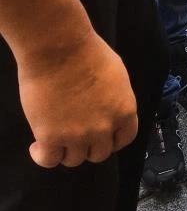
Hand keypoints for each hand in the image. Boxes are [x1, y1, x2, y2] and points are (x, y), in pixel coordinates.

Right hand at [18, 32, 136, 167]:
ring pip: (74, 160)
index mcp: (124, 110)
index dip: (112, 140)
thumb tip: (107, 107)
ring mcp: (78, 135)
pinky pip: (49, 161)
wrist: (60, 49)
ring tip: (55, 138)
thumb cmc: (88, 53)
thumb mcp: (116, 76)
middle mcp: (104, 128)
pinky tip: (37, 145)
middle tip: (76, 136)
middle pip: (99, 153)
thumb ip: (115, 98)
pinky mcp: (51, 138)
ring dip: (65, 151)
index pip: (125, 139)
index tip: (102, 137)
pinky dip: (42, 156)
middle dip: (88, 146)